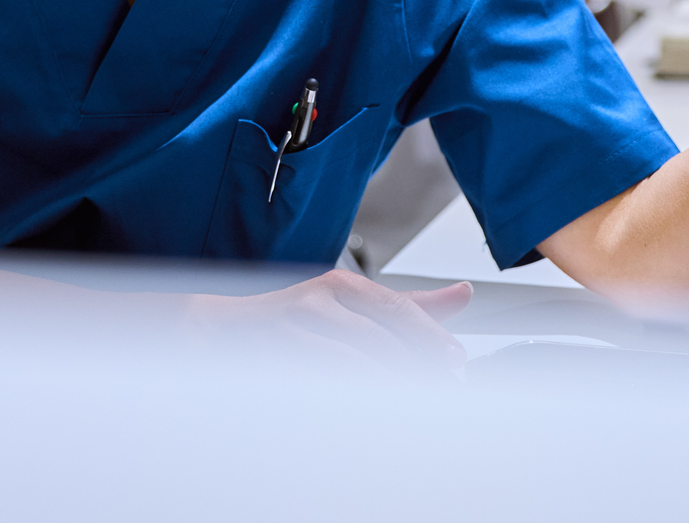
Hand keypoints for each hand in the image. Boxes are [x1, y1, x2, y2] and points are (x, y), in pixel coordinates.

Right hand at [182, 270, 471, 372]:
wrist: (223, 331)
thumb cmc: (294, 319)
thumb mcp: (352, 305)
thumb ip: (409, 305)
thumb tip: (464, 294)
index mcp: (342, 285)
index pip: (399, 309)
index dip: (432, 338)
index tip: (455, 362)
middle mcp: (319, 299)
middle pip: (383, 339)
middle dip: (417, 368)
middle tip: (442, 389)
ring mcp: (295, 328)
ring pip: (357, 363)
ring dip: (391, 385)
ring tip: (414, 400)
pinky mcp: (279, 355)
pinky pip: (326, 380)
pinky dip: (354, 394)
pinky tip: (373, 404)